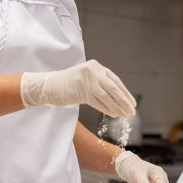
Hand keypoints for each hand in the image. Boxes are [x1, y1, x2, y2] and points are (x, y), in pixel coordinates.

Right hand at [20, 59, 135, 117]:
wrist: (50, 85)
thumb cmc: (70, 85)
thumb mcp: (87, 79)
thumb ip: (101, 84)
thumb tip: (119, 98)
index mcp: (96, 66)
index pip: (115, 81)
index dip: (125, 93)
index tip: (132, 103)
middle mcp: (93, 71)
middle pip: (114, 88)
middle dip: (124, 101)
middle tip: (132, 112)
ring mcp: (86, 80)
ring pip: (107, 96)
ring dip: (117, 107)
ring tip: (124, 115)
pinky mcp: (80, 90)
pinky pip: (98, 102)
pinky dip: (107, 109)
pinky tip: (113, 114)